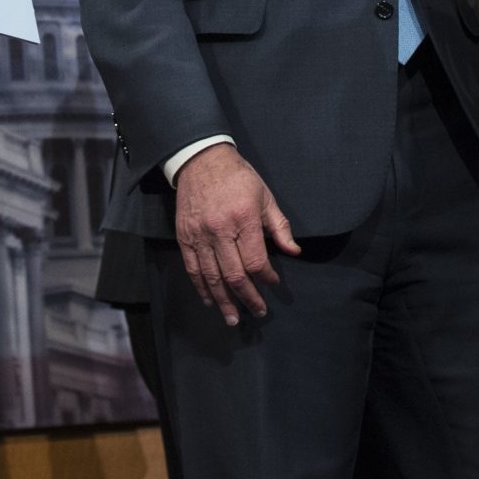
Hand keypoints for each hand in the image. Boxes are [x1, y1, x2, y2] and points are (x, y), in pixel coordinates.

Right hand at [173, 144, 300, 325]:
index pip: (256, 260)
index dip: (266, 278)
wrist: (201, 160)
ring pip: (212, 277)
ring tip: (233, 318)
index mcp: (244, 218)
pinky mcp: (184, 237)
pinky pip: (193, 269)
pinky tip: (210, 300)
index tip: (273, 283)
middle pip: (235, 274)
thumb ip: (280, 227)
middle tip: (258, 312)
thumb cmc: (238, 178)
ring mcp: (200, 235)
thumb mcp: (265, 197)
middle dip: (248, 298)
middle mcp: (220, 229)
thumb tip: (294, 252)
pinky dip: (202, 288)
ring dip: (223, 301)